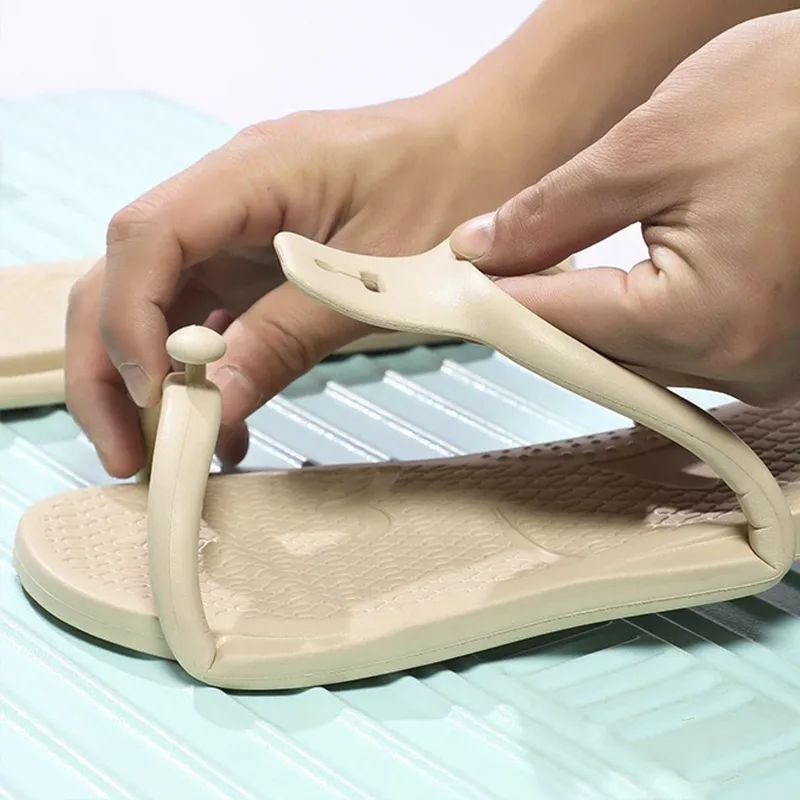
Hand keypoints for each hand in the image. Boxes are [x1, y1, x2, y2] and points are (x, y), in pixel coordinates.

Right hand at [66, 92, 552, 477]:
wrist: (489, 146)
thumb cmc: (456, 179)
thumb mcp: (381, 276)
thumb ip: (291, 336)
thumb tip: (221, 404)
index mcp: (255, 172)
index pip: (147, 239)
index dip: (129, 325)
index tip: (153, 399)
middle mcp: (230, 194)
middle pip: (124, 274)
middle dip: (110, 367)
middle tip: (128, 450)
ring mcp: (241, 227)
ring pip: (156, 301)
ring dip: (152, 378)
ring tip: (171, 451)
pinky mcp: (260, 257)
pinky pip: (209, 313)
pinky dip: (206, 372)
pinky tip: (225, 420)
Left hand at [450, 11, 799, 407]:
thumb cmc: (796, 101)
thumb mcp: (654, 142)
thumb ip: (555, 210)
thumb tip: (484, 249)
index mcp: (709, 319)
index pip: (563, 326)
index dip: (497, 302)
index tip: (454, 286)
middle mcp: (744, 364)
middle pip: (598, 354)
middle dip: (541, 315)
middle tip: (494, 275)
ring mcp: (768, 366)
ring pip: (638, 359)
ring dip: (588, 322)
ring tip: (547, 276)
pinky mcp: (778, 350)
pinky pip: (682, 352)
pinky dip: (638, 322)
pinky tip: (613, 291)